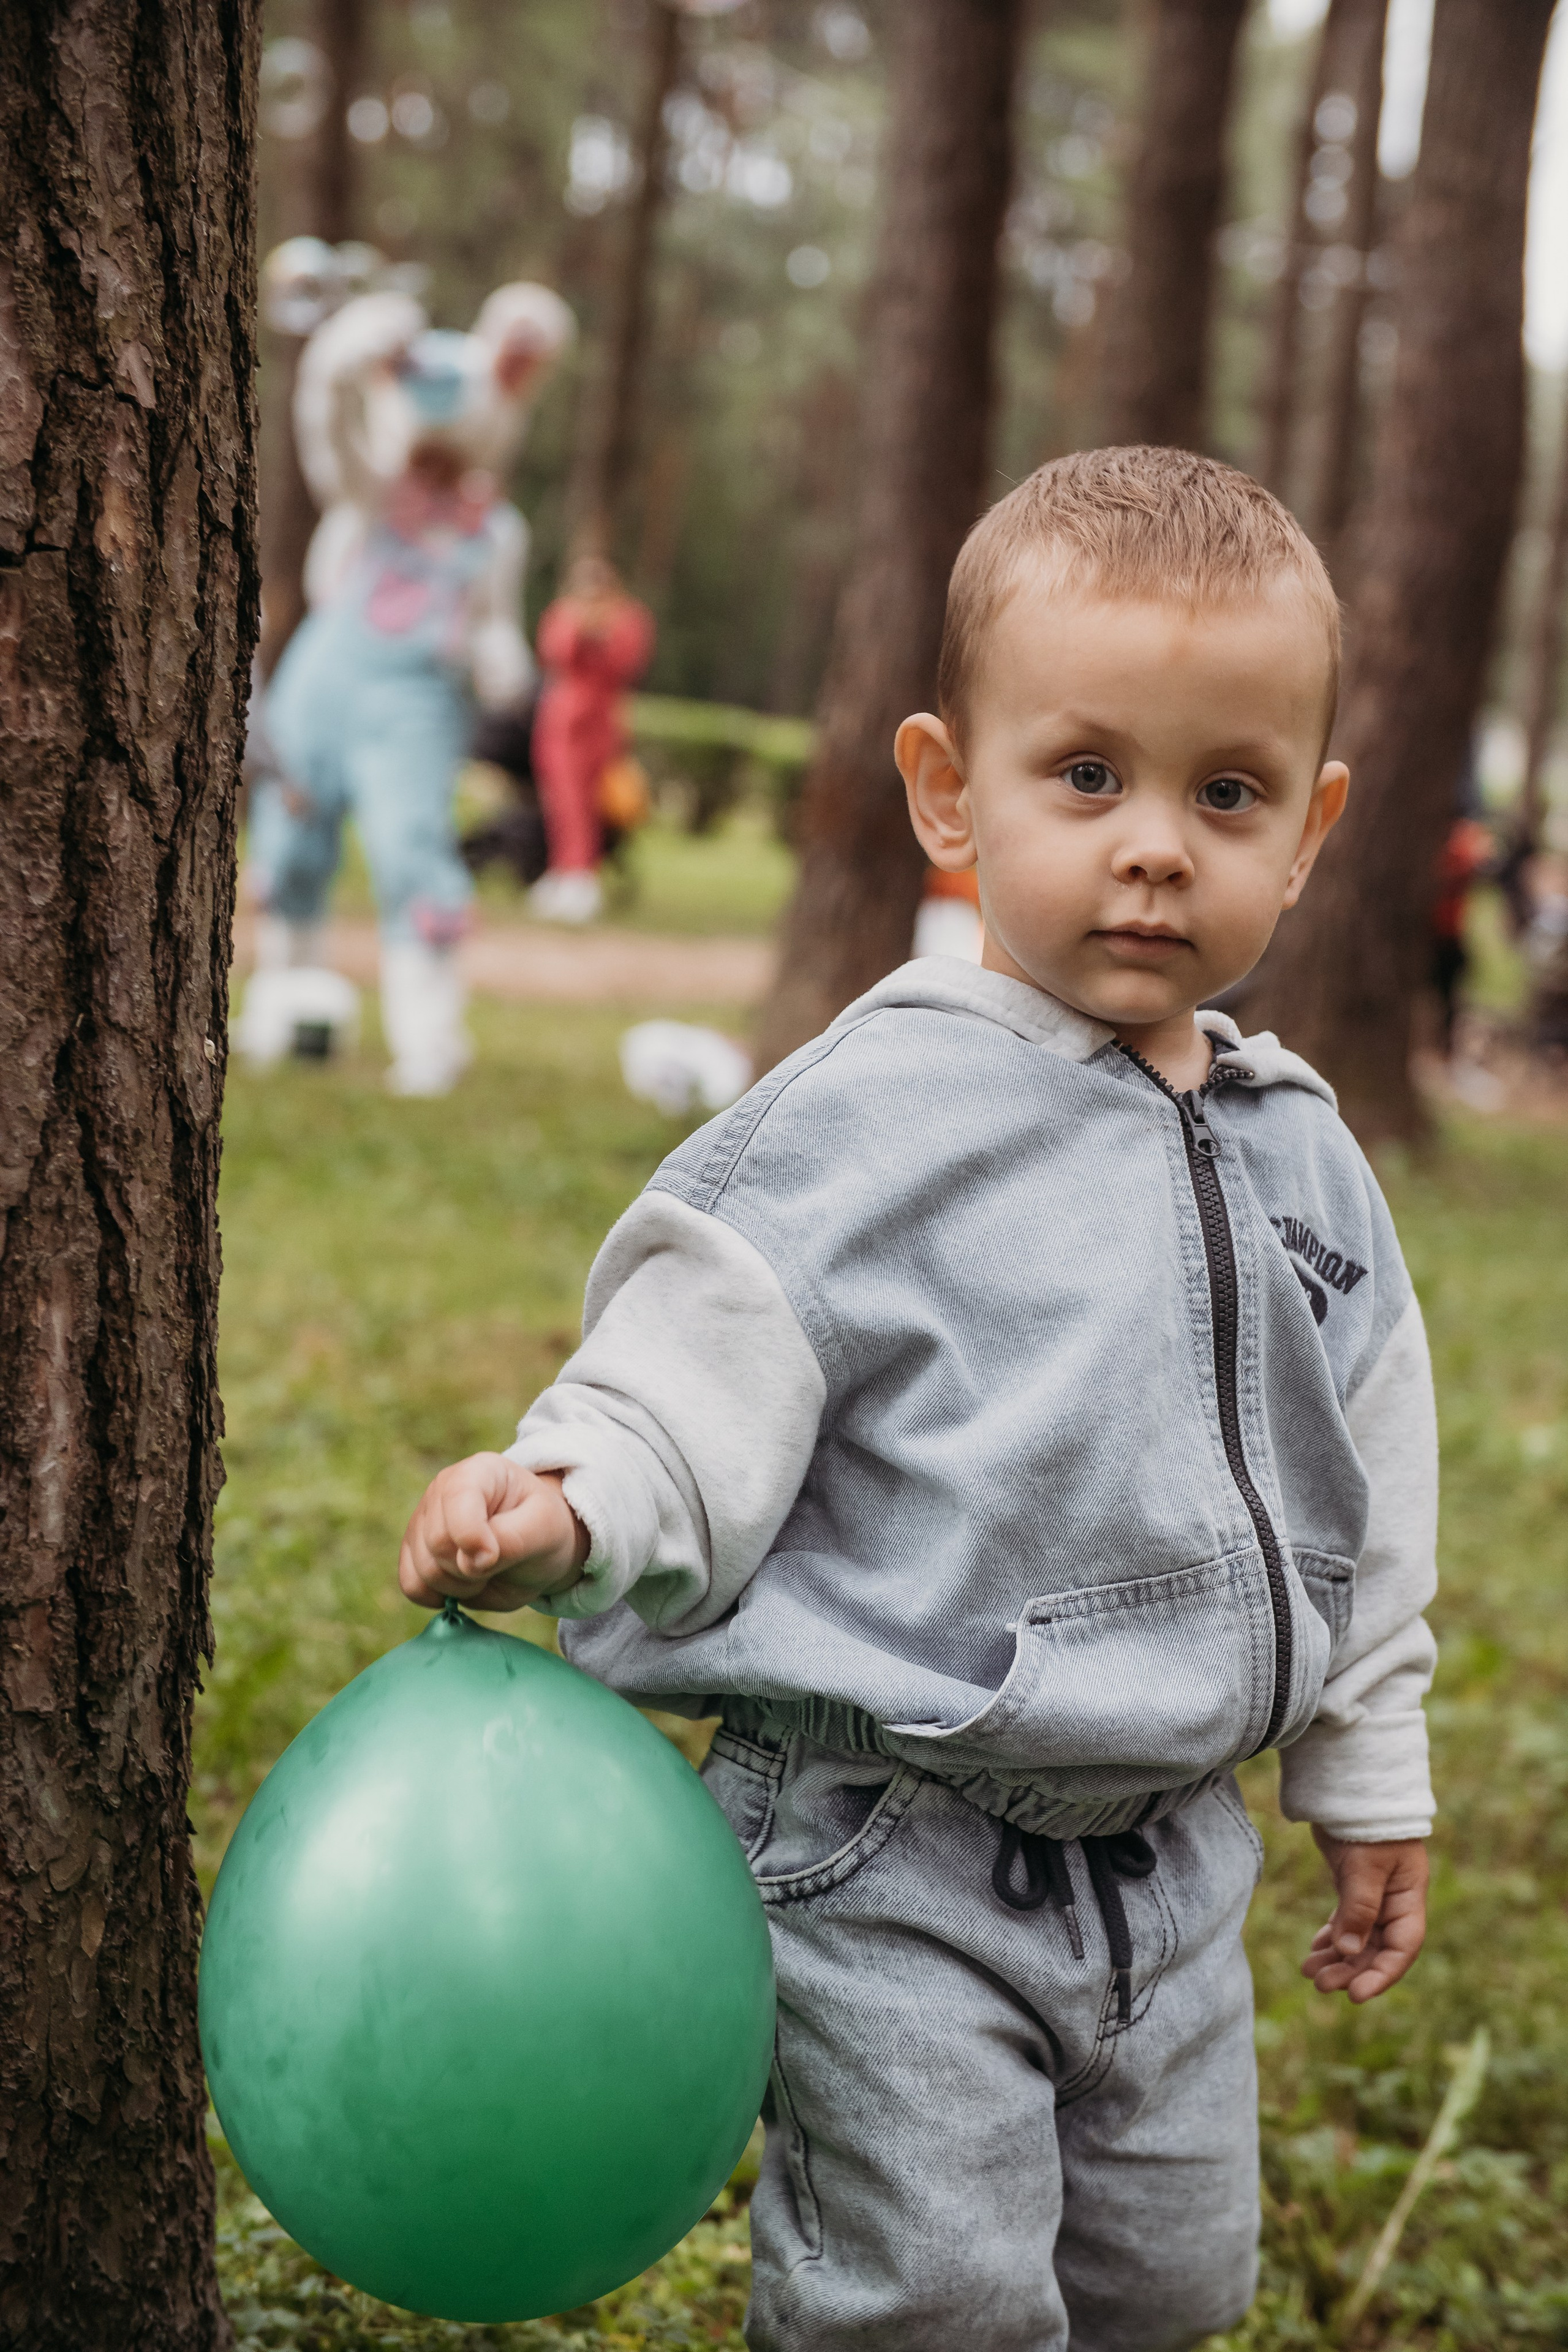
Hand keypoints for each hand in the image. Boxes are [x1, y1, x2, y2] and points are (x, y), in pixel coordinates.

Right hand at [399, 1452, 587, 1613]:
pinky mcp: (414, 1553)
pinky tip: (463, 1585)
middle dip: (472, 1569)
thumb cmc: (543, 1530)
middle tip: (498, 1562)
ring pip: (423, 1570)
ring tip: (485, 1572)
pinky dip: (439, 1596)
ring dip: (460, 1586)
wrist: (537, 1550)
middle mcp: (441, 1491)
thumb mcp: (544, 1530)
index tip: (495, 1556)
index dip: (472, 1538)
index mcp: (478, 1472)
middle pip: (437, 1543)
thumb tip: (470, 1563)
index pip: (456, 1501)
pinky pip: (411, 1586)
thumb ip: (511, 1541)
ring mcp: (423, 1521)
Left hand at [1301, 1831, 1427, 2002]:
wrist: (1351, 1789)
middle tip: (1321, 1985)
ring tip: (1310, 1973)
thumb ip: (1359, 1907)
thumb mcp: (1366, 1866)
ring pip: (1359, 1939)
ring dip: (1337, 1958)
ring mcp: (1375, 1895)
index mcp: (1409, 1898)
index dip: (1381, 1974)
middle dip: (1351, 1970)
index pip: (1401, 1947)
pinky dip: (1332, 1938)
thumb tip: (1349, 1951)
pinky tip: (1315, 1950)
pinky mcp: (1354, 1886)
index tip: (1356, 1995)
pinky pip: (1346, 1922)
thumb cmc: (1367, 1824)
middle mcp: (1395, 1901)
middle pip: (1377, 1948)